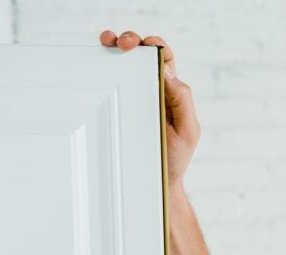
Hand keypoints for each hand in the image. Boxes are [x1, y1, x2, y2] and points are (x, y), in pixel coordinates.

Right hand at [99, 30, 199, 188]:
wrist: (156, 183)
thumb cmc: (174, 159)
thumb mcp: (188, 131)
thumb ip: (183, 101)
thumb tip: (168, 72)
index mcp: (171, 91)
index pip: (164, 58)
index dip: (155, 45)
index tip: (145, 45)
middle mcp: (152, 89)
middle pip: (141, 54)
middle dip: (132, 40)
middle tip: (122, 43)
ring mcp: (134, 97)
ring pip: (123, 63)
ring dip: (113, 45)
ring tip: (107, 42)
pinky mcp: (118, 107)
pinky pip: (110, 82)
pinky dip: (102, 65)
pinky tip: (97, 58)